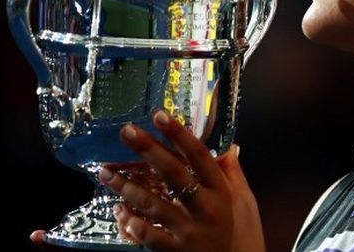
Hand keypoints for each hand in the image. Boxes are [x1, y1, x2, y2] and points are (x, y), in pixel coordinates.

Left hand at [31, 111, 265, 251]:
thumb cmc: (244, 236)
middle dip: (148, 149)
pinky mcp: (176, 251)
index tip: (160, 115)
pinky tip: (118, 211)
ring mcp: (189, 231)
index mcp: (223, 191)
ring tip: (106, 172)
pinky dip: (131, 222)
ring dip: (127, 186)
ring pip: (153, 203)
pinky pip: (148, 235)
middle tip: (126, 131)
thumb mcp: (247, 203)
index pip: (199, 156)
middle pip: (173, 172)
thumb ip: (235, 175)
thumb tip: (229, 148)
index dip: (179, 134)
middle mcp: (206, 208)